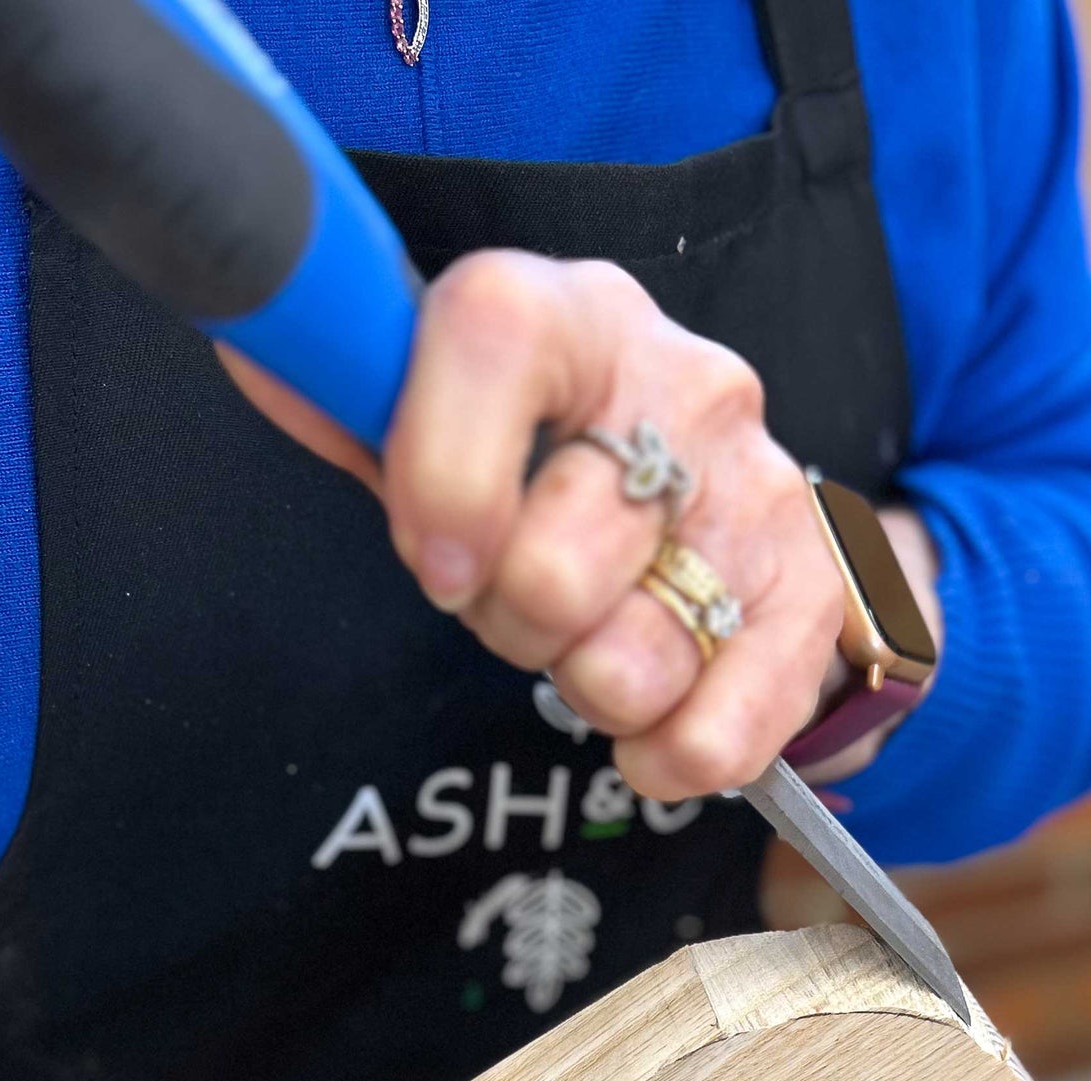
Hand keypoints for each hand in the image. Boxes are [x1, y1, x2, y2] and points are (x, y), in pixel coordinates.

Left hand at [216, 252, 938, 802]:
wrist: (709, 495)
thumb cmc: (542, 463)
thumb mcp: (440, 413)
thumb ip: (356, 403)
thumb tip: (270, 363)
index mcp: (572, 314)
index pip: (494, 339)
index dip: (441, 469)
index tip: (427, 558)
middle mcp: (688, 387)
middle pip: (556, 562)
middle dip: (509, 620)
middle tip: (518, 602)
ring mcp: (764, 495)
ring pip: (631, 662)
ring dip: (585, 687)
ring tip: (591, 641)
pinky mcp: (820, 599)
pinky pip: (722, 731)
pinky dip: (666, 755)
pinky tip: (648, 723)